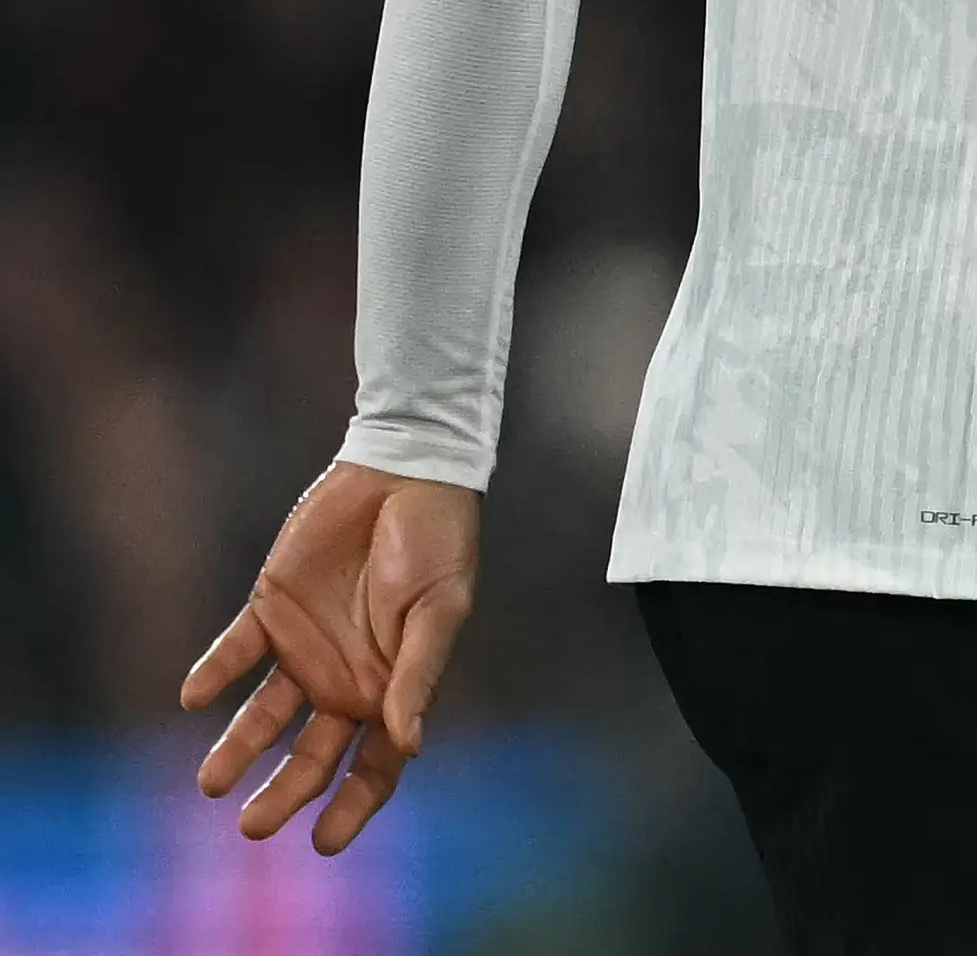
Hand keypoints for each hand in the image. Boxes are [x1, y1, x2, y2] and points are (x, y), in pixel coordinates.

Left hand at [181, 462, 480, 853]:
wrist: (403, 473)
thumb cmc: (438, 543)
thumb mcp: (439, 610)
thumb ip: (417, 674)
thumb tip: (407, 744)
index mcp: (392, 686)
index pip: (374, 763)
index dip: (353, 806)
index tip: (323, 844)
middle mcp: (346, 677)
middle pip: (311, 754)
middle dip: (284, 794)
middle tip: (251, 826)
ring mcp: (305, 646)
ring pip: (263, 716)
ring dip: (237, 748)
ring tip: (211, 783)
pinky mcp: (270, 610)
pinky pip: (234, 652)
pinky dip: (213, 674)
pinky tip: (196, 696)